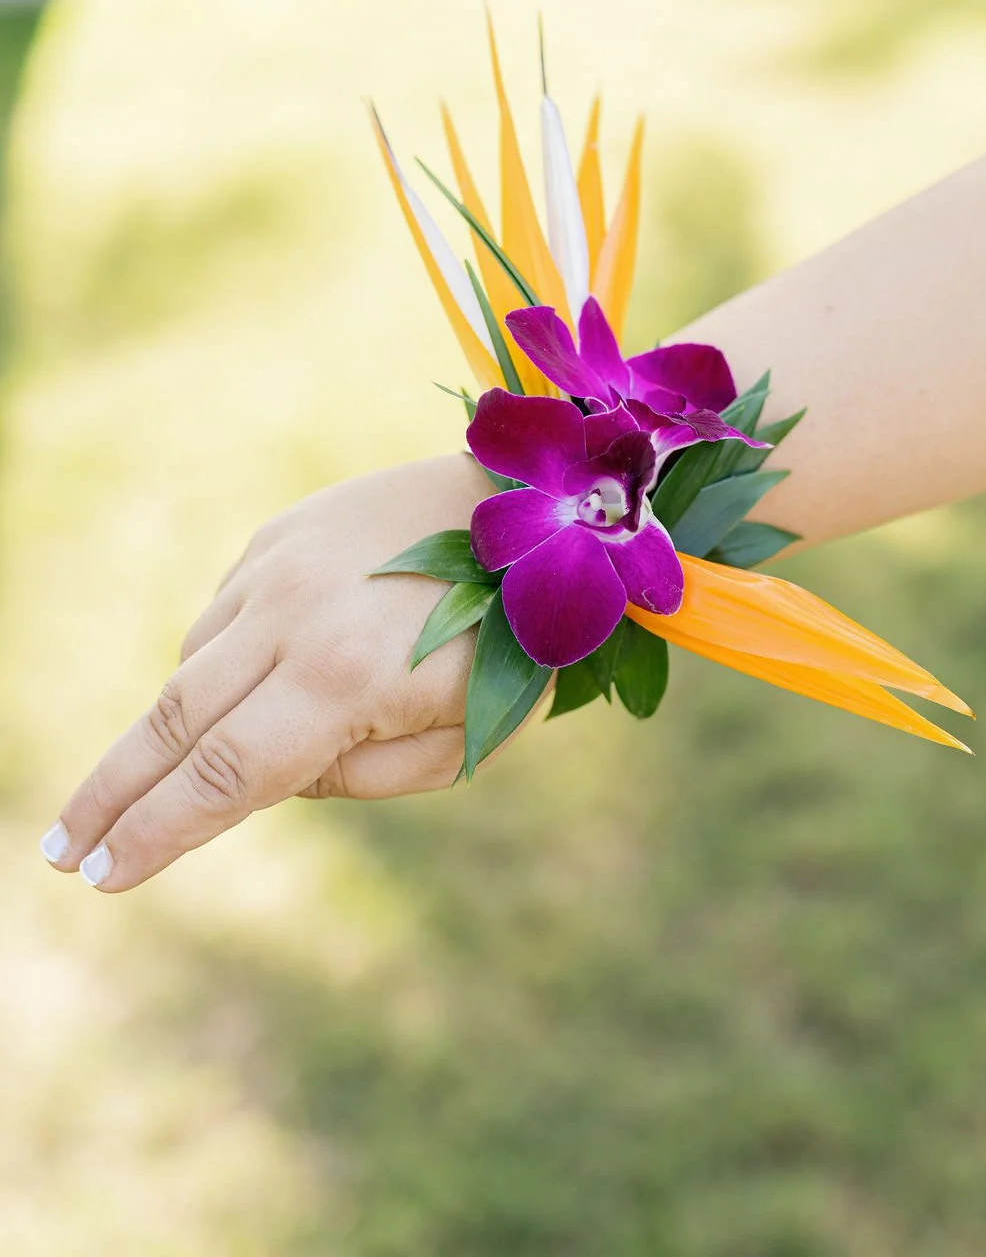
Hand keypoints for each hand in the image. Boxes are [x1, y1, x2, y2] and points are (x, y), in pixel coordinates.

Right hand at [40, 455, 491, 891]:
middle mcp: (294, 616)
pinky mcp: (280, 534)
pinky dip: (226, 659)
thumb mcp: (464, 740)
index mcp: (346, 679)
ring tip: (210, 751)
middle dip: (111, 793)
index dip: (158, 834)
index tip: (101, 876)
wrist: (529, 508)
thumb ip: (359, 777)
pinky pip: (224, 615)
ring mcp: (279, 565)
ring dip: (184, 724)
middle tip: (58, 848)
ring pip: (195, 665)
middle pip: (175, 722)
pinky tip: (267, 672)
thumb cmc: (515, 636)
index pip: (226, 776)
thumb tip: (274, 774)